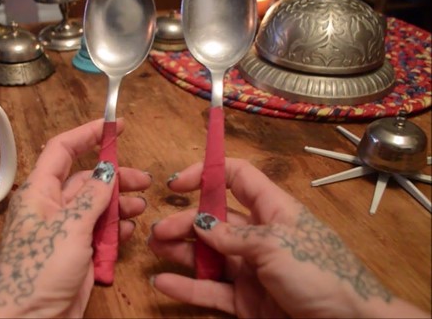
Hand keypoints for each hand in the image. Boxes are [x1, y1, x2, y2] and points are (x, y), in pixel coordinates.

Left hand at [0, 119, 149, 317]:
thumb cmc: (37, 270)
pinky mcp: (77, 255)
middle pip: (87, 180)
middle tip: (143, 181)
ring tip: (140, 209)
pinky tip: (129, 232)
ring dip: (119, 205)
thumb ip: (91, 197)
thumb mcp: (67, 228)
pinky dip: (115, 230)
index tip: (116, 125)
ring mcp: (65, 232)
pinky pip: (99, 234)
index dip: (88, 134)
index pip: (62, 150)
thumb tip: (108, 171)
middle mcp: (51, 208)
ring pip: (97, 208)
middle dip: (115, 178)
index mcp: (39, 192)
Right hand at [148, 158, 426, 317]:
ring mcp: (249, 269)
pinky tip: (163, 283)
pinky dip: (186, 287)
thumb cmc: (321, 274)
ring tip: (153, 248)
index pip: (236, 178)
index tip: (176, 184)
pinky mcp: (244, 300)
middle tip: (158, 231)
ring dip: (179, 250)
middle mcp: (257, 235)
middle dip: (184, 221)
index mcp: (273, 210)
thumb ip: (234, 235)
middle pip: (213, 219)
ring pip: (207, 254)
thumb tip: (200, 223)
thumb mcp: (276, 245)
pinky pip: (210, 290)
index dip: (206, 174)